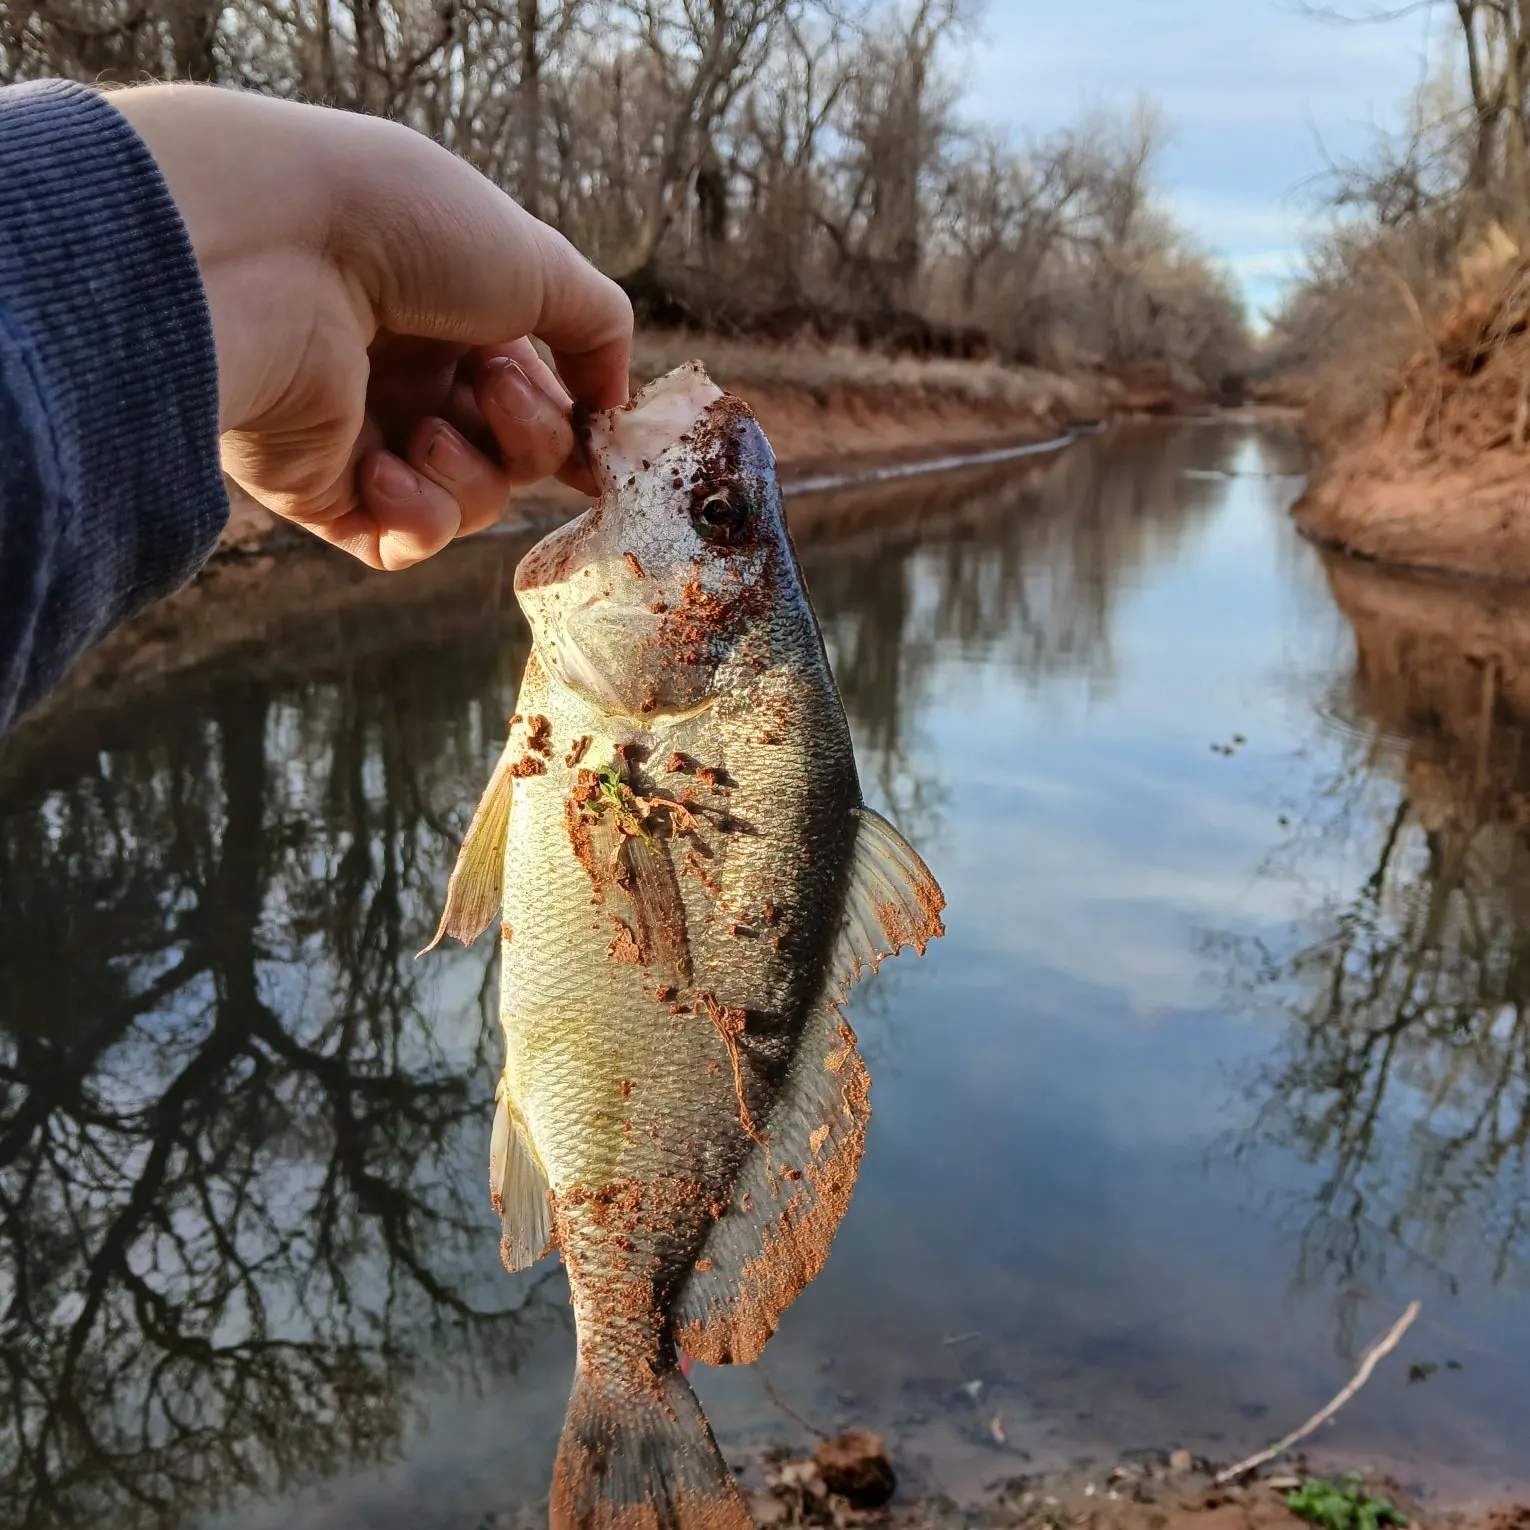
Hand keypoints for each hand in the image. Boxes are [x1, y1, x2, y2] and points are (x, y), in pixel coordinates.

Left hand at [110, 84, 631, 570]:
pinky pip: (401, 540)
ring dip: (470, 475)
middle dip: (527, 435)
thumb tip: (613, 405)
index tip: (603, 444)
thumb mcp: (537, 259)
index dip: (572, 422)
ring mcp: (362, 433)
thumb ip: (600, 329)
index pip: (536, 394)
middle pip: (515, 455)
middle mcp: (408, 373)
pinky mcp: (317, 489)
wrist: (273, 249)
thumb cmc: (403, 230)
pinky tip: (387, 469)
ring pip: (468, 502)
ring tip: (425, 428)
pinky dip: (418, 516)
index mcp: (454, 313)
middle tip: (495, 391)